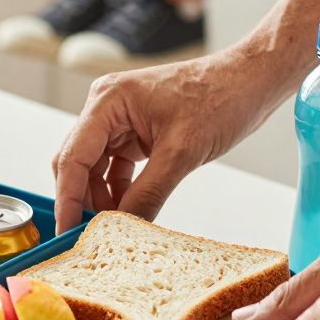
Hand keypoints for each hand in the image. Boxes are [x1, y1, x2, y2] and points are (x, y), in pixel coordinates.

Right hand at [52, 49, 282, 232]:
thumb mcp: (182, 152)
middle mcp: (107, 108)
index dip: (68, 199)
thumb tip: (122, 230)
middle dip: (82, 201)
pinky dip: (119, 191)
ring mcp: (120, 120)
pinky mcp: (136, 132)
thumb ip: (147, 193)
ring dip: (102, 199)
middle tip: (90, 238)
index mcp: (108, 101)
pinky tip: (129, 213)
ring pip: (94, 169)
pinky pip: (115, 168)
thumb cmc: (221, 97)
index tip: (67, 233)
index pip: (72, 158)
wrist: (251, 81)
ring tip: (114, 229)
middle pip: (77, 164)